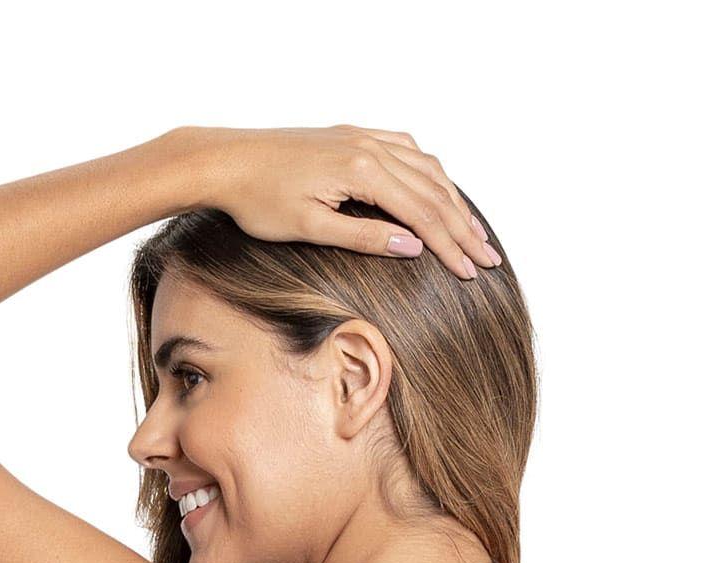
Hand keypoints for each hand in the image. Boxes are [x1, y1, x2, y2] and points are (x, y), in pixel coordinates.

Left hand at [184, 124, 499, 279]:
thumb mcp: (311, 228)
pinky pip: (406, 150)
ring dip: (453, 201)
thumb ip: (365, 237)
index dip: (450, 246)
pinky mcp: (352, 136)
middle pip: (433, 192)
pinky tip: (438, 188)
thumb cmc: (260, 201)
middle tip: (489, 259)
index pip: (422, 215)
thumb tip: (413, 247)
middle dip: (463, 228)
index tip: (472, 273)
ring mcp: (363, 137)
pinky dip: (429, 172)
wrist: (227, 160)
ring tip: (473, 232)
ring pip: (425, 168)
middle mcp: (370, 147)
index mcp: (363, 171)